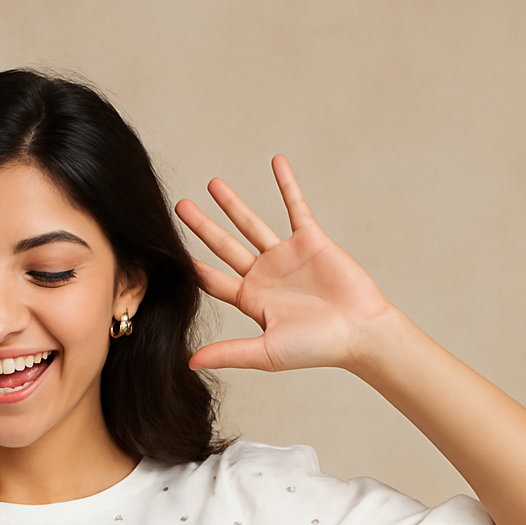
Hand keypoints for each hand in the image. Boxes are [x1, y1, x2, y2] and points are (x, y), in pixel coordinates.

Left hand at [176, 157, 393, 373]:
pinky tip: (276, 161)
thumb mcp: (265, 352)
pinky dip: (286, 184)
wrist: (358, 332)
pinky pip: (295, 206)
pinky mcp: (310, 240)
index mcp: (251, 301)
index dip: (192, 267)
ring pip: (252, 224)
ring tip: (212, 184)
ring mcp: (286, 256)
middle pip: (225, 246)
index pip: (213, 280)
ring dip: (232, 204)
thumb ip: (228, 353)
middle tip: (180, 206)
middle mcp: (265, 276)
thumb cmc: (315, 348)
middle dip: (203, 226)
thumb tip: (189, 363)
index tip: (167, 253)